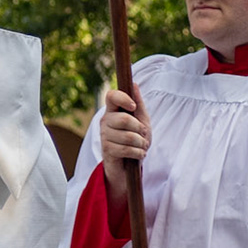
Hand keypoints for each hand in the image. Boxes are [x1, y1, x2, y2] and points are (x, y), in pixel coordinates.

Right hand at [98, 84, 150, 203]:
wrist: (127, 164)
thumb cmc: (135, 139)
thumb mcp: (141, 120)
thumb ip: (138, 103)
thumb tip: (133, 84)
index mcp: (113, 111)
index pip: (111, 96)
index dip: (122, 98)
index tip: (133, 106)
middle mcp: (105, 121)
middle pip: (124, 119)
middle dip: (140, 129)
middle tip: (143, 134)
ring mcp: (104, 136)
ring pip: (129, 136)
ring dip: (141, 144)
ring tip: (141, 146)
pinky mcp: (107, 150)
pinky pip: (127, 149)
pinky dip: (139, 153)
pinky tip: (138, 154)